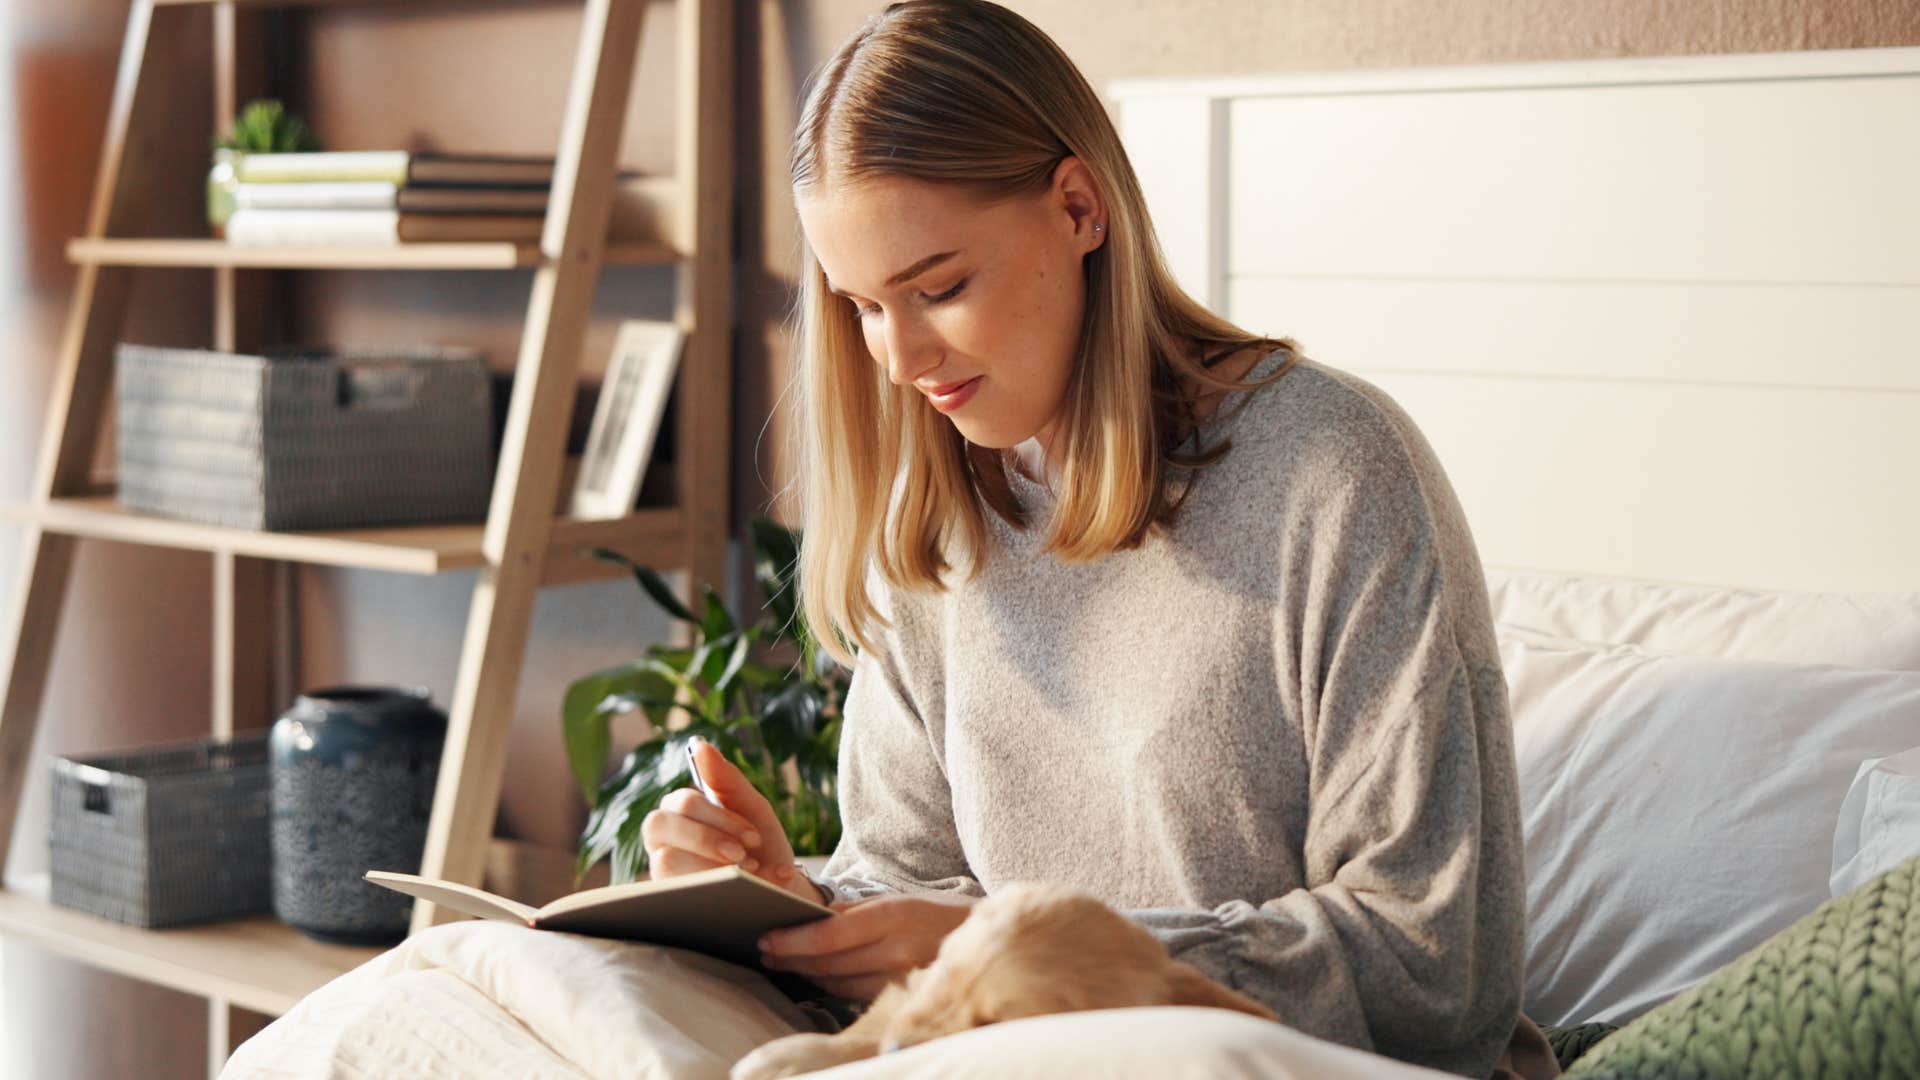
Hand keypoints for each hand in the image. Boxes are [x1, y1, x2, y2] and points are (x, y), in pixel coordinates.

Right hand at [640, 737, 816, 902]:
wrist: (779, 893)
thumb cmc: (761, 846)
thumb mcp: (753, 809)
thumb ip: (727, 778)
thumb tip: (700, 744)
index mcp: (681, 811)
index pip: (681, 802)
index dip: (718, 818)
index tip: (753, 837)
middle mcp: (663, 838)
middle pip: (659, 824)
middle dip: (706, 840)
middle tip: (743, 857)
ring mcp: (661, 870)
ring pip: (664, 860)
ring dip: (708, 867)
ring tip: (743, 876)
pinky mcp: (667, 898)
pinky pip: (673, 891)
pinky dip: (709, 890)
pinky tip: (735, 893)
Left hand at [756, 891, 982, 1001]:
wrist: (984, 941)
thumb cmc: (937, 915)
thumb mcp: (898, 900)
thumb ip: (854, 911)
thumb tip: (811, 917)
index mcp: (892, 916)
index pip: (828, 936)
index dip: (792, 941)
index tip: (767, 938)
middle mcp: (895, 950)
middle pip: (828, 963)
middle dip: (791, 958)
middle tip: (767, 951)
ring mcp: (900, 980)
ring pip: (837, 984)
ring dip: (807, 974)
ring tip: (785, 962)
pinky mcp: (902, 999)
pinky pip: (855, 995)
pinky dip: (832, 985)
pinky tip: (818, 976)